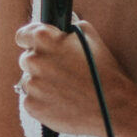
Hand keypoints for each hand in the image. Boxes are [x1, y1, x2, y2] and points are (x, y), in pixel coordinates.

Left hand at [14, 20, 130, 136]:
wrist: (113, 107)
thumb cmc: (104, 72)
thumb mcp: (91, 37)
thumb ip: (70, 29)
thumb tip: (61, 30)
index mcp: (45, 39)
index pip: (23, 36)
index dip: (30, 41)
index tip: (36, 47)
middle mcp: (34, 60)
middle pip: (27, 60)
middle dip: (41, 65)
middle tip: (61, 73)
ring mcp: (32, 84)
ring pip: (29, 82)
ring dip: (42, 84)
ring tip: (65, 90)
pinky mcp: (32, 106)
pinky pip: (31, 100)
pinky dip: (42, 102)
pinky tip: (61, 102)